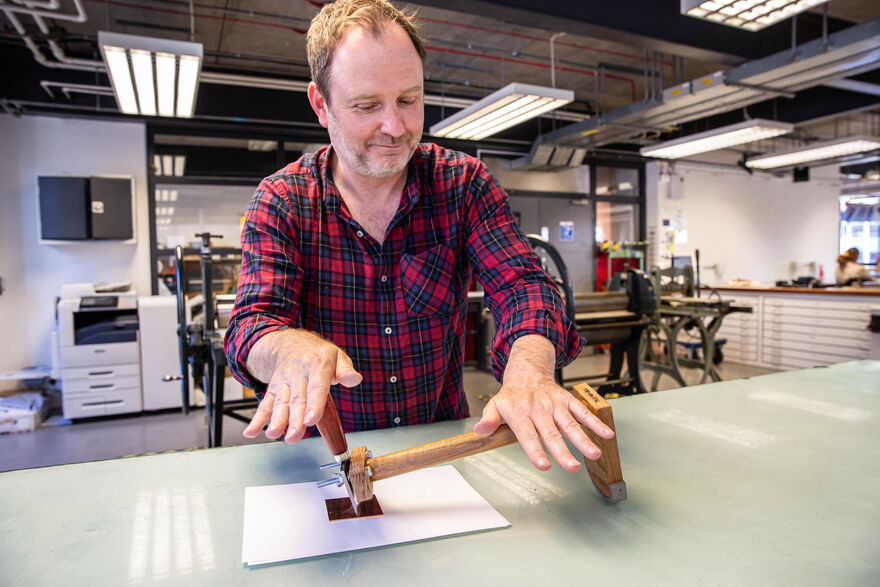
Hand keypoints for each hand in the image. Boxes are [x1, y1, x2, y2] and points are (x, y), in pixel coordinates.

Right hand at [243, 330, 361, 442]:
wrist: (290, 342)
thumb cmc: (317, 353)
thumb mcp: (336, 355)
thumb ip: (346, 370)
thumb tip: (355, 379)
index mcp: (317, 365)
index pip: (316, 387)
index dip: (313, 404)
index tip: (311, 420)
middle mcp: (298, 373)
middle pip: (296, 399)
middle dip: (294, 419)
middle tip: (293, 436)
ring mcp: (283, 381)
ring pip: (280, 403)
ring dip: (276, 420)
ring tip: (274, 434)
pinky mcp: (273, 388)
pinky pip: (265, 403)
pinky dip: (257, 419)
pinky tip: (251, 432)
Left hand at [473, 335, 613, 471]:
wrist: (527, 371)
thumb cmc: (511, 395)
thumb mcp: (495, 405)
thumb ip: (489, 420)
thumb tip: (479, 432)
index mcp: (520, 413)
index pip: (528, 435)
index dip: (535, 451)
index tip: (544, 465)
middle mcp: (539, 409)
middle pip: (551, 434)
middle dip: (562, 452)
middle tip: (572, 468)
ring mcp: (555, 404)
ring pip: (570, 424)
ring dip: (583, 440)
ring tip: (594, 454)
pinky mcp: (567, 400)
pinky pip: (583, 412)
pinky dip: (595, 423)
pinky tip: (607, 435)